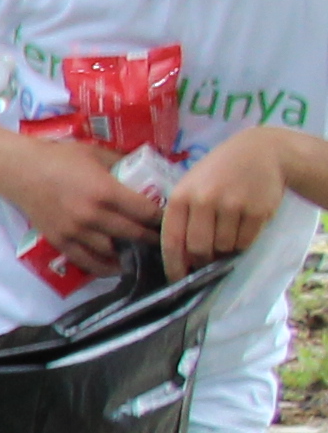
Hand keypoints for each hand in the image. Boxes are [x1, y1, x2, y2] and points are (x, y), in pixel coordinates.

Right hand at [0, 130, 163, 277]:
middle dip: (151, 238)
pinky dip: (105, 267)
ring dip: (130, 254)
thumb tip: (147, 171)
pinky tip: (117, 266)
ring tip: (143, 253)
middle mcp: (92, 216)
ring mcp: (75, 231)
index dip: (162, 218)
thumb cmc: (60, 157)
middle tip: (162, 239)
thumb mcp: (96, 153)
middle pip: (133, 235)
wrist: (19, 170)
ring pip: (113, 252)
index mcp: (105, 191)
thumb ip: (122, 163)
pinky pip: (86, 261)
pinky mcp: (60, 241)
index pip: (146, 212)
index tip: (170, 220)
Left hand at [157, 131, 300, 272]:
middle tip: (206, 258)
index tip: (176, 280)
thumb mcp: (191, 186)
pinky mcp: (257, 210)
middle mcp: (204, 201)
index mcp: (181, 197)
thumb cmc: (218, 172)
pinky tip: (242, 228)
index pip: (171, 240)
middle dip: (202, 260)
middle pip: (198, 249)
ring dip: (224, 250)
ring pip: (224, 248)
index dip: (173, 265)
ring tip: (227, 234)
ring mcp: (232, 205)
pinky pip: (245, 242)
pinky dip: (242, 243)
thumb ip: (183, 216)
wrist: (261, 152)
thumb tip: (181, 256)